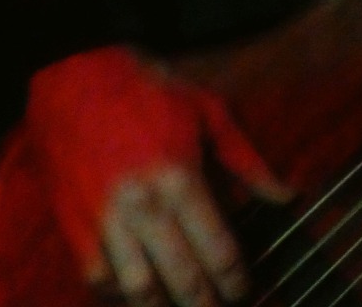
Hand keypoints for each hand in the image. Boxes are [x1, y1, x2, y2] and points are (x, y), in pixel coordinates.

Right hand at [26, 45, 291, 306]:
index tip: (246, 289)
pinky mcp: (75, 227)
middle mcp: (143, 206)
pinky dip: (121, 295)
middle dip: (206, 303)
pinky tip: (142, 294)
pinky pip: (99, 280)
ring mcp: (105, 221)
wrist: (76, 76)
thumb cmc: (150, 90)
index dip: (236, 279)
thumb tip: (286, 196)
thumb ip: (248, 162)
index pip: (218, 249)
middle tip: (221, 306)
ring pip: (138, 290)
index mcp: (181, 177)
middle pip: (182, 280)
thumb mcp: (209, 111)